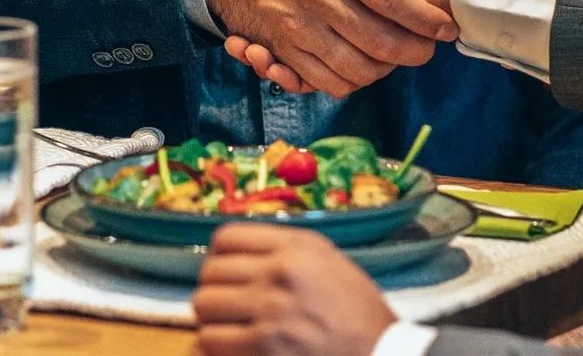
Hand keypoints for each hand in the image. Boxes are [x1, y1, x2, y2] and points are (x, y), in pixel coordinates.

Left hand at [195, 223, 394, 355]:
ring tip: (229, 327)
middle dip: (214, 290)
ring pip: (204, 307)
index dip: (218, 256)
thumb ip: (284, 249)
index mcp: (295, 248)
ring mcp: (269, 313)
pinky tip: (232, 348)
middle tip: (227, 304)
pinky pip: (209, 342)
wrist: (378, 352)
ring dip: (212, 320)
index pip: (226, 238)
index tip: (224, 271)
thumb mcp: (327, 259)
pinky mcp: (262, 349)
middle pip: (209, 273)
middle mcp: (278, 274)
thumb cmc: (356, 310)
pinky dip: (213, 346)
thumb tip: (237, 253)